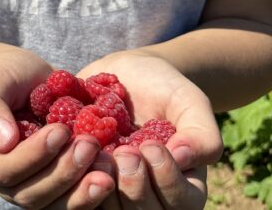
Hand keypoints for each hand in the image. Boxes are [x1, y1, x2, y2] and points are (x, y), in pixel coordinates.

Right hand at [0, 49, 115, 208]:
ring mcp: (29, 186)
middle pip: (31, 194)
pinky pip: (71, 201)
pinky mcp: (55, 187)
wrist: (25, 79)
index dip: (34, 155)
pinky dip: (91, 193)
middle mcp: (2, 180)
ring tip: (107, 169)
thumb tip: (4, 142)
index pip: (4, 170)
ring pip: (53, 204)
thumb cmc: (6, 76)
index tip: (61, 130)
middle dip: (63, 173)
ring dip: (81, 190)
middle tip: (91, 144)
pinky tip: (111, 176)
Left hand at [77, 51, 221, 208]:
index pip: (180, 203)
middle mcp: (147, 196)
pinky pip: (74, 195)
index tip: (151, 146)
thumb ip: (200, 132)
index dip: (166, 179)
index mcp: (181, 186)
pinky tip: (71, 152)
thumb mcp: (189, 102)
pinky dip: (72, 178)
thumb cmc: (163, 90)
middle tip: (124, 152)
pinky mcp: (81, 180)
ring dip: (100, 186)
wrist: (124, 74)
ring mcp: (112, 191)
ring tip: (97, 153)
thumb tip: (185, 158)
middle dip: (133, 186)